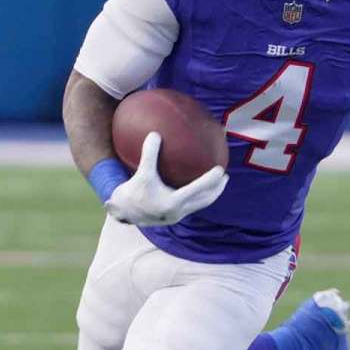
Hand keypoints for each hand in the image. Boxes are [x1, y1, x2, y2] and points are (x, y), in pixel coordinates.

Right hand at [106, 132, 227, 226]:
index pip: (197, 191)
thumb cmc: (133, 192)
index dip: (210, 181)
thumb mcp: (141, 173)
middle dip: (217, 190)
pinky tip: (198, 185)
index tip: (221, 170)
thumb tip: (155, 133)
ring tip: (219, 182)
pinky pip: (192, 204)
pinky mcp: (174, 216)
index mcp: (172, 203)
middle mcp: (177, 212)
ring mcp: (177, 215)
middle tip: (226, 176)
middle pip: (205, 201)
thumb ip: (149, 154)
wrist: (123, 213)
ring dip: (211, 194)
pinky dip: (198, 195)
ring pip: (200, 205)